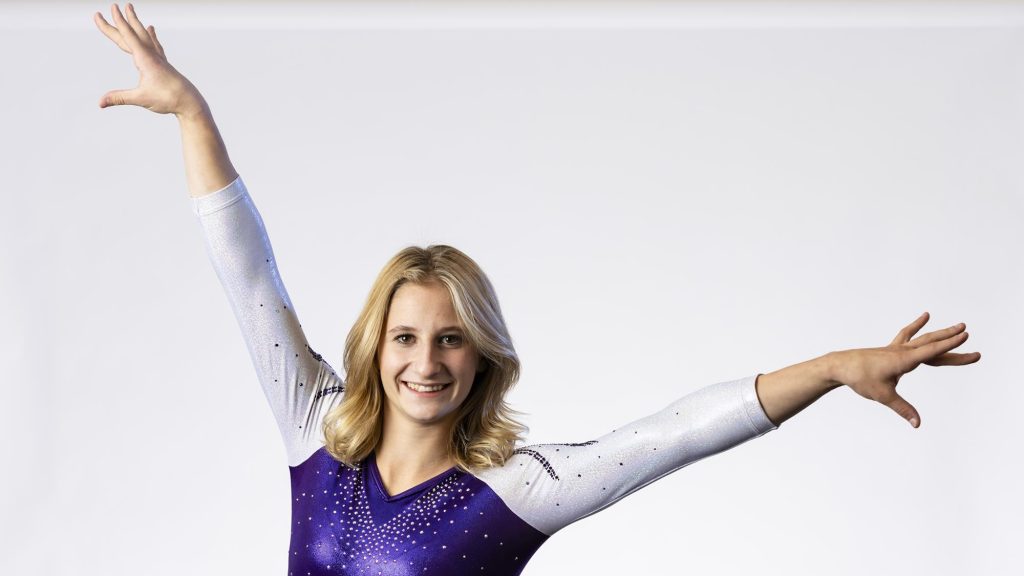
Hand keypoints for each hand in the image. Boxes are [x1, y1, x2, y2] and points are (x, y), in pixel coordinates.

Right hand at [95, 3, 204, 115]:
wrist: (190, 102)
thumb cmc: (168, 99)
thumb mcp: (141, 98)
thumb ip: (119, 98)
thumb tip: (100, 103)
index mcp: (145, 59)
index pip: (128, 36)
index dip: (117, 22)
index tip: (112, 8)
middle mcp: (152, 55)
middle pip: (134, 33)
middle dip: (123, 19)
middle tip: (116, 4)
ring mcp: (159, 58)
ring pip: (144, 36)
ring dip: (136, 23)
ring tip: (131, 10)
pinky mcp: (164, 64)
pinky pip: (155, 44)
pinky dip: (150, 35)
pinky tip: (151, 30)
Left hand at [830, 311, 980, 427]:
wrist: (840, 365)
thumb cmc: (860, 379)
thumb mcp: (883, 396)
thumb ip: (902, 409)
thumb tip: (917, 424)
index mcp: (903, 361)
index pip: (932, 351)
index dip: (950, 345)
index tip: (966, 336)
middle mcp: (902, 351)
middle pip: (932, 344)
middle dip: (952, 341)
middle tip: (969, 334)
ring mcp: (896, 348)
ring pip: (923, 339)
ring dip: (941, 333)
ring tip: (958, 326)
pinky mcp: (891, 349)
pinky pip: (908, 335)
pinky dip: (917, 326)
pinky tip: (925, 317)